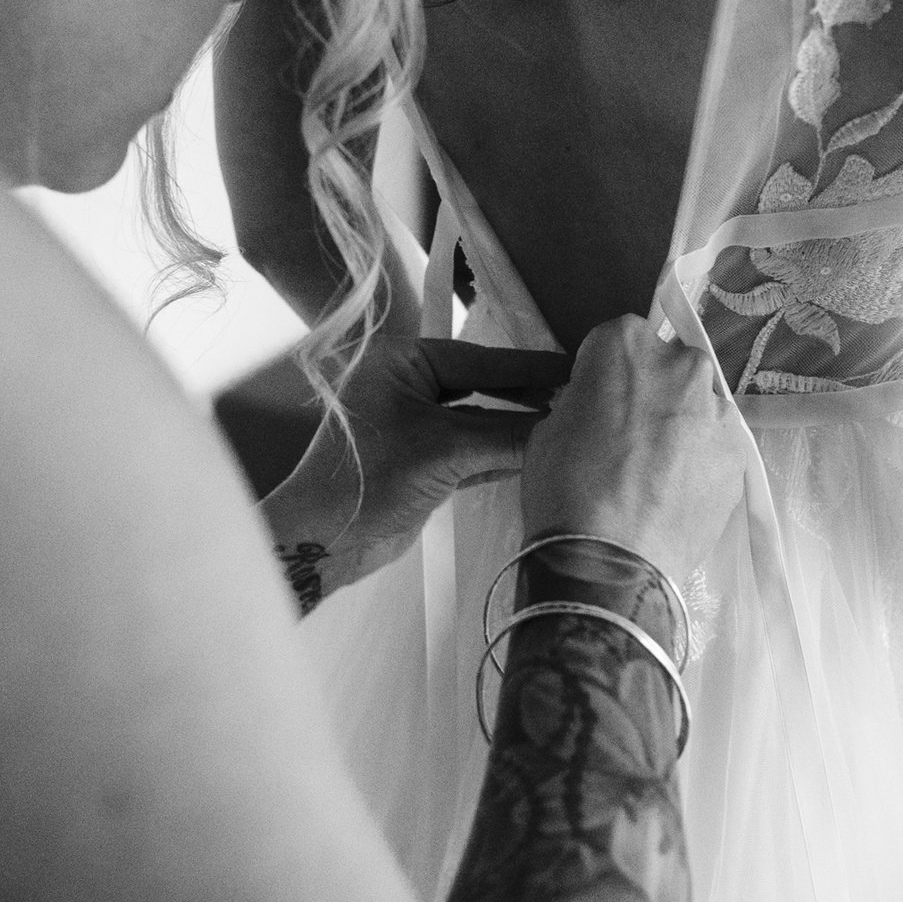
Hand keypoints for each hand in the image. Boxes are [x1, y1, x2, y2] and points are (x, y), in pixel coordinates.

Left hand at [261, 337, 570, 605]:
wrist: (323, 542)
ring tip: (568, 426)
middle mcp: (406, 386)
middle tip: (578, 396)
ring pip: (478, 421)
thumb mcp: (444, 451)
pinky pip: (471, 450)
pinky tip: (538, 455)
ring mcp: (413, 425)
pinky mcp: (422, 462)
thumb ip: (507, 437)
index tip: (574, 366)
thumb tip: (566, 426)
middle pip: (481, 387)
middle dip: (526, 396)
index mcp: (401, 362)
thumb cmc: (371, 478)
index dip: (528, 366)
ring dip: (516, 429)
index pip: (478, 359)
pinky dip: (501, 454)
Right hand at [520, 316, 744, 584]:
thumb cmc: (565, 487)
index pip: (616, 340)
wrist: (610, 560)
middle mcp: (681, 363)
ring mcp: (717, 409)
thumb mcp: (549, 428)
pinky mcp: (738, 454)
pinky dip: (700, 460)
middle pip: (667, 365)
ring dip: (681, 425)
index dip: (604, 372)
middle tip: (629, 437)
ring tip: (657, 473)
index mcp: (626, 343)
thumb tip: (599, 408)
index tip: (597, 402)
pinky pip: (715, 445)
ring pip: (698, 405)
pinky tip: (677, 494)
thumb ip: (583, 401)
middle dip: (652, 391)